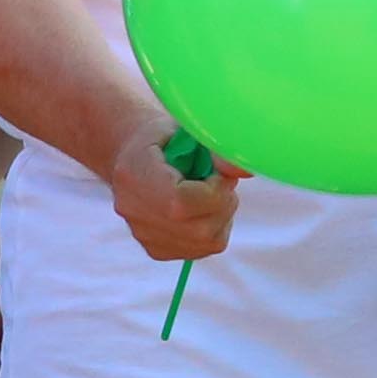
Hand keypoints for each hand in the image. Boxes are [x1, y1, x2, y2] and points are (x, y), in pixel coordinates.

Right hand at [103, 113, 244, 262]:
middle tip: (220, 182)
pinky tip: (202, 209)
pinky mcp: (156, 250)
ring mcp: (142, 234)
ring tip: (210, 194)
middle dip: (223, 205)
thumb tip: (243, 168)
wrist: (137, 156)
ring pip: (206, 241)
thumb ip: (216, 146)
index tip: (221, 175)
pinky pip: (201, 248)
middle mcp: (133, 210)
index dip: (214, 192)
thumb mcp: (189, 127)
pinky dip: (213, 229)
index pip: (181, 203)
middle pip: (198, 229)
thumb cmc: (166, 137)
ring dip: (221, 216)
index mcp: (133, 174)